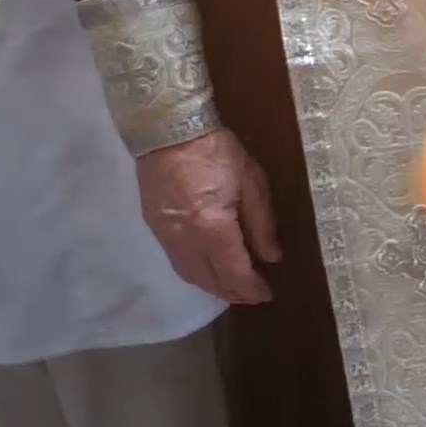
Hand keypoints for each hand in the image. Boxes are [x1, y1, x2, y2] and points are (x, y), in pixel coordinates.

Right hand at [138, 128, 277, 304]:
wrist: (168, 130)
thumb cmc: (216, 151)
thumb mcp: (252, 182)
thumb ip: (262, 224)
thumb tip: (271, 257)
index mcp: (212, 228)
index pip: (235, 273)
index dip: (252, 289)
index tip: (267, 294)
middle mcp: (185, 240)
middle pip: (209, 281)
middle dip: (232, 293)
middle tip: (252, 295)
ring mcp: (165, 236)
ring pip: (189, 275)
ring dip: (212, 286)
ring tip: (232, 287)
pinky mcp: (154, 227)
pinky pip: (176, 261)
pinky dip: (195, 272)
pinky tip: (208, 267)